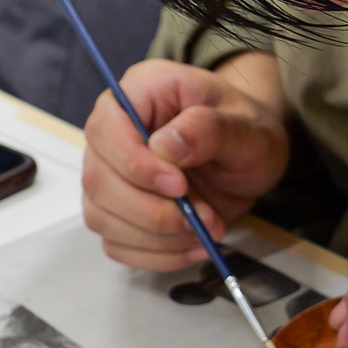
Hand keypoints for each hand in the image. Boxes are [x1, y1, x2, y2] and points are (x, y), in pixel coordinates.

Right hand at [81, 59, 289, 269]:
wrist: (249, 156)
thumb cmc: (246, 131)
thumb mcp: (246, 126)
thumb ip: (210, 129)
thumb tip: (165, 145)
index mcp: (141, 92)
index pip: (106, 127)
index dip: (133, 163)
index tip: (179, 185)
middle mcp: (114, 132)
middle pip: (98, 180)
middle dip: (151, 211)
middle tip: (200, 217)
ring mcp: (110, 174)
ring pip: (102, 217)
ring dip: (156, 237)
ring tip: (205, 230)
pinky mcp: (118, 211)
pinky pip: (118, 244)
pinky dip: (156, 254)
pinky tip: (193, 245)